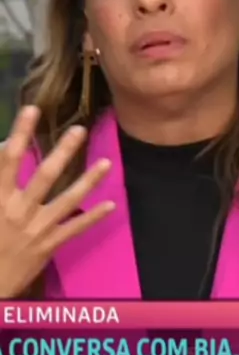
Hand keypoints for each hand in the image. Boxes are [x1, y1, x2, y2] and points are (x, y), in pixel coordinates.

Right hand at [0, 106, 113, 298]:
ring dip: (88, 181)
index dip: (20, 133)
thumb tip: (2, 147)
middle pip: (44, 175)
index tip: (32, 109)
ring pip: (67, 200)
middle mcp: (18, 210)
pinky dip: (93, 217)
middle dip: (63, 152)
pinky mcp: (49, 245)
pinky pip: (75, 228)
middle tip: (79, 129)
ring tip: (106, 163)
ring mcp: (37, 228)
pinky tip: (110, 204)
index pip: (8, 159)